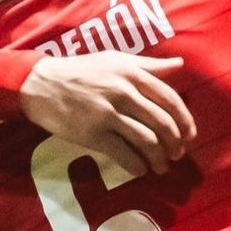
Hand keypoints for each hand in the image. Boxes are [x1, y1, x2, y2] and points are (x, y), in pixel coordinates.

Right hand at [20, 51, 195, 174]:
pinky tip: (141, 170)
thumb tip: (180, 65)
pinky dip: (138, 167)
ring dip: (159, 159)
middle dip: (175, 143)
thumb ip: (149, 64)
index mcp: (131, 73)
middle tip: (177, 154)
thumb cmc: (80, 71)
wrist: (41, 84)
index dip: (184, 121)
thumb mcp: (114, 60)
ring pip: (147, 141)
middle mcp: (123, 92)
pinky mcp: (93, 134)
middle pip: (162, 123)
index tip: (189, 135)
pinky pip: (124, 155)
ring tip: (161, 167)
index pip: (170, 99)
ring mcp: (108, 114)